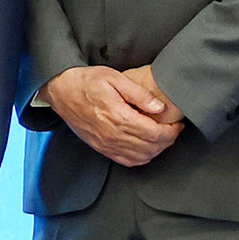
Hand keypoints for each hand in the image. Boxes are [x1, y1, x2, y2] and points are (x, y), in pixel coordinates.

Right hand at [42, 65, 185, 168]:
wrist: (61, 90)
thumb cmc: (86, 82)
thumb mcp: (115, 78)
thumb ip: (140, 94)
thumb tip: (159, 107)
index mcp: (119, 117)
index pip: (155, 133)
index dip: (171, 131)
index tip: (176, 125)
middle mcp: (112, 134)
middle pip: (150, 147)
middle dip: (167, 141)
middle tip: (173, 130)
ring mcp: (106, 143)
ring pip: (140, 157)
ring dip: (156, 150)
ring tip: (162, 138)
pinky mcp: (100, 147)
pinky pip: (126, 161)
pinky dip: (140, 158)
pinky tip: (145, 149)